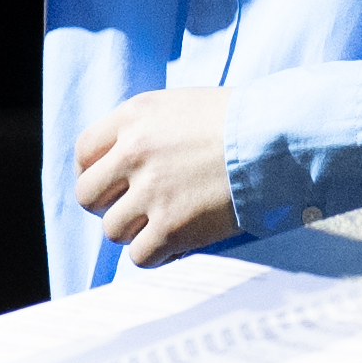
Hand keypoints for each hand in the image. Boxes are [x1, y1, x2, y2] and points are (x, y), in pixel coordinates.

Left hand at [66, 84, 249, 266]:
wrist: (277, 140)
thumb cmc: (239, 121)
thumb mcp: (181, 106)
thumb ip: (145, 129)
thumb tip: (121, 161)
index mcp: (134, 117)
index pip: (84, 152)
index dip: (94, 172)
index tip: (112, 183)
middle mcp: (134, 152)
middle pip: (88, 195)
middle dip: (109, 204)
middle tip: (136, 207)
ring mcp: (151, 191)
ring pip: (112, 230)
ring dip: (135, 231)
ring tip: (164, 223)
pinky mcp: (172, 226)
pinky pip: (140, 255)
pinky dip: (156, 254)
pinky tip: (177, 242)